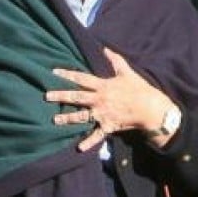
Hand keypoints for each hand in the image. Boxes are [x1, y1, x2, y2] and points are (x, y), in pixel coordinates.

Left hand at [46, 48, 174, 151]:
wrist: (150, 109)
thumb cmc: (139, 89)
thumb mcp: (127, 72)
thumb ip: (115, 60)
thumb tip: (105, 48)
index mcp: (103, 86)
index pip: (81, 78)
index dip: (67, 74)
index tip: (54, 72)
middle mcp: (99, 100)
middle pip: (77, 97)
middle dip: (61, 96)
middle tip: (46, 96)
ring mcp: (102, 114)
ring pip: (81, 116)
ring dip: (68, 118)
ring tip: (55, 120)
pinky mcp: (108, 126)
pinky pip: (97, 135)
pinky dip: (88, 142)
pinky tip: (79, 148)